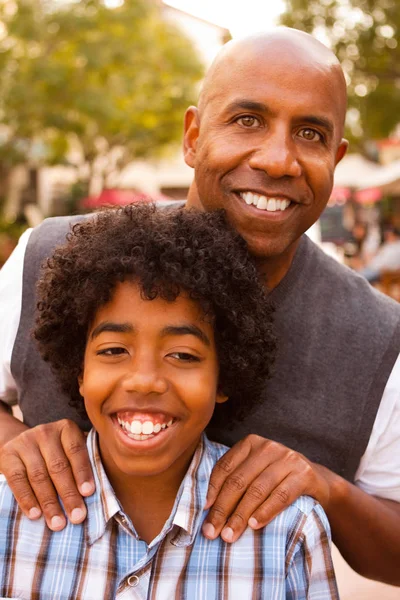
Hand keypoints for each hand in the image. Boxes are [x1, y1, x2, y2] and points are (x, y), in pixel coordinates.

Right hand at [0, 419, 94, 530]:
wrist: (21, 442)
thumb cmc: (56, 452)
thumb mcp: (69, 449)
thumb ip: (84, 463)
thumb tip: (97, 495)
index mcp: (66, 428)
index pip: (76, 450)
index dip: (82, 472)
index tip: (88, 493)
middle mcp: (45, 432)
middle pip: (58, 466)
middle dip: (68, 494)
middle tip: (77, 516)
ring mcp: (25, 442)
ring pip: (39, 476)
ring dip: (49, 503)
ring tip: (58, 523)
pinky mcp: (8, 455)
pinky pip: (18, 480)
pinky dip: (27, 499)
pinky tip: (35, 515)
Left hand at [202, 434, 331, 542]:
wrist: (318, 481)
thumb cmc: (277, 479)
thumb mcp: (255, 472)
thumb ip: (236, 481)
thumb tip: (207, 508)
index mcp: (251, 443)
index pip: (225, 466)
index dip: (212, 489)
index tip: (204, 511)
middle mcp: (268, 447)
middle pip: (239, 480)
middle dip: (223, 508)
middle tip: (212, 532)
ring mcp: (288, 458)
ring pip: (257, 489)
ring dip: (241, 515)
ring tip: (230, 535)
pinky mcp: (304, 474)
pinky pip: (281, 495)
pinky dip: (265, 512)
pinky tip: (254, 525)